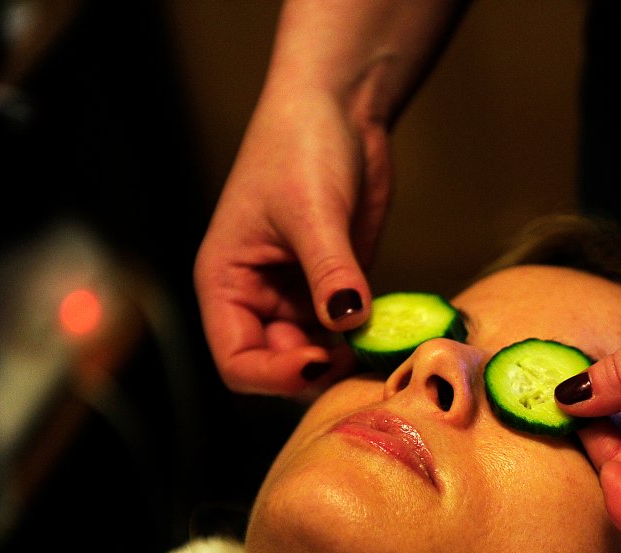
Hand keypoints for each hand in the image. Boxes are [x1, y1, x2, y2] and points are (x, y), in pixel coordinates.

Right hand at [194, 87, 390, 396]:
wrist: (339, 110)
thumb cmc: (301, 147)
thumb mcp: (313, 210)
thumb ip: (330, 271)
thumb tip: (349, 323)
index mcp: (226, 283)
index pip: (237, 361)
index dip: (274, 375)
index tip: (321, 359)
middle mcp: (257, 299)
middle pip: (280, 367)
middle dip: (318, 372)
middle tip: (362, 359)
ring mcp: (298, 297)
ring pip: (319, 357)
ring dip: (348, 362)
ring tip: (383, 349)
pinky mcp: (336, 289)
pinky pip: (349, 334)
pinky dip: (368, 341)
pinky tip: (394, 334)